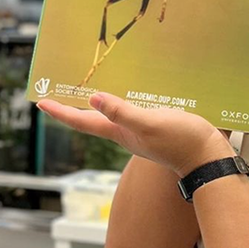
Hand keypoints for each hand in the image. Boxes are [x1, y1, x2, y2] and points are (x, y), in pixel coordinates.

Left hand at [37, 93, 233, 176]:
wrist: (207, 156)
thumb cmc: (179, 141)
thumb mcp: (149, 123)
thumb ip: (122, 112)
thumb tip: (93, 98)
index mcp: (120, 132)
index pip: (83, 122)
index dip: (61, 112)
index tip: (42, 102)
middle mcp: (126, 133)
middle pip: (93, 120)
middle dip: (76, 107)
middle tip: (61, 92)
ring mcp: (142, 131)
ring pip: (111, 116)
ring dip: (97, 105)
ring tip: (87, 90)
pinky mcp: (157, 126)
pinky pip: (131, 112)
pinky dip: (123, 102)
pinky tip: (131, 93)